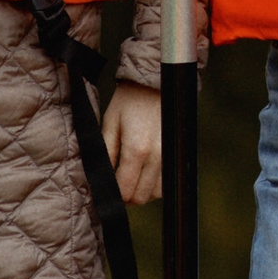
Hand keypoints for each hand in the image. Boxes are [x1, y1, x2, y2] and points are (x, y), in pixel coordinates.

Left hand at [102, 82, 161, 205]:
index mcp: (136, 150)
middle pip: (141, 197)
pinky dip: (155, 184)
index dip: (114, 197)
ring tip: (130, 179)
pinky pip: (167, 182)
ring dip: (142, 191)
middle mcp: (156, 157)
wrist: (156, 82)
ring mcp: (169, 156)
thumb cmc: (128, 101)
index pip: (125, 190)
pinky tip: (144, 173)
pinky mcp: (176, 153)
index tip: (107, 191)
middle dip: (126, 197)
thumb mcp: (110, 124)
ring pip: (156, 194)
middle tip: (117, 186)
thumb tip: (101, 180)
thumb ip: (106, 154)